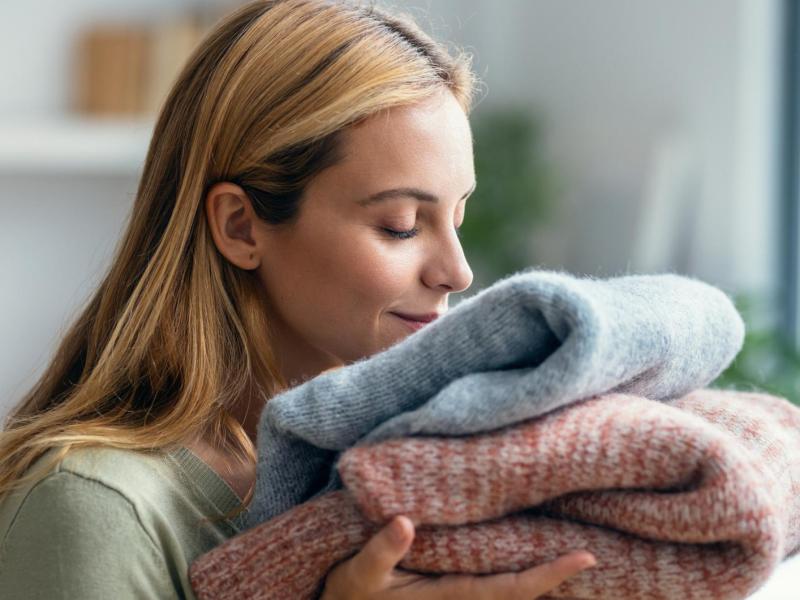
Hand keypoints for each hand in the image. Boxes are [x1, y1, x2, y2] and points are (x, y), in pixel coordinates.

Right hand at [320, 515, 596, 599]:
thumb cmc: (351, 594)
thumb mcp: (359, 574)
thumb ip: (381, 550)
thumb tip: (404, 522)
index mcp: (451, 598)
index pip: (512, 590)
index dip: (550, 575)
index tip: (585, 558)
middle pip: (524, 595)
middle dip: (560, 577)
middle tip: (595, 549)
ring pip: (512, 592)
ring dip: (542, 576)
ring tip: (572, 546)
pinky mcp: (453, 595)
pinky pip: (496, 587)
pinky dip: (518, 575)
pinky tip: (526, 552)